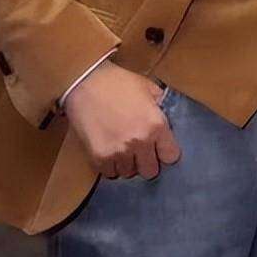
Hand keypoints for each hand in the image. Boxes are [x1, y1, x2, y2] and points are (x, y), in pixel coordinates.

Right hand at [64, 61, 181, 179]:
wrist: (86, 83)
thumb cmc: (118, 82)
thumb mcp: (149, 88)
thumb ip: (162, 106)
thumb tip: (169, 120)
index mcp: (156, 125)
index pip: (171, 156)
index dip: (166, 152)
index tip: (161, 148)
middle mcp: (140, 142)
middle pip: (150, 171)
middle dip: (147, 161)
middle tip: (141, 150)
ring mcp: (118, 152)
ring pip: (128, 173)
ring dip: (127, 163)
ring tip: (122, 148)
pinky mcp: (98, 157)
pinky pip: (109, 173)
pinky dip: (110, 165)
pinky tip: (109, 150)